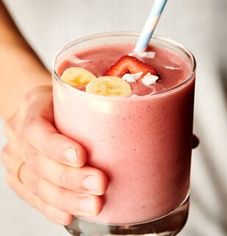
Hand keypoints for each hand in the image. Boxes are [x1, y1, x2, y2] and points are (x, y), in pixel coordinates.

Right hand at [0, 86, 107, 224]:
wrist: (39, 109)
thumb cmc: (62, 101)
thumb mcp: (71, 93)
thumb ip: (90, 101)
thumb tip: (129, 111)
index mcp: (32, 107)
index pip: (37, 130)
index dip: (56, 147)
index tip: (81, 157)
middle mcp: (19, 134)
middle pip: (39, 163)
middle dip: (71, 179)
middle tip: (99, 185)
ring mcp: (16, 157)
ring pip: (36, 185)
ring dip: (66, 199)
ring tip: (94, 205)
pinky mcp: (18, 175)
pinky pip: (32, 196)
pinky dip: (52, 208)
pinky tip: (69, 215)